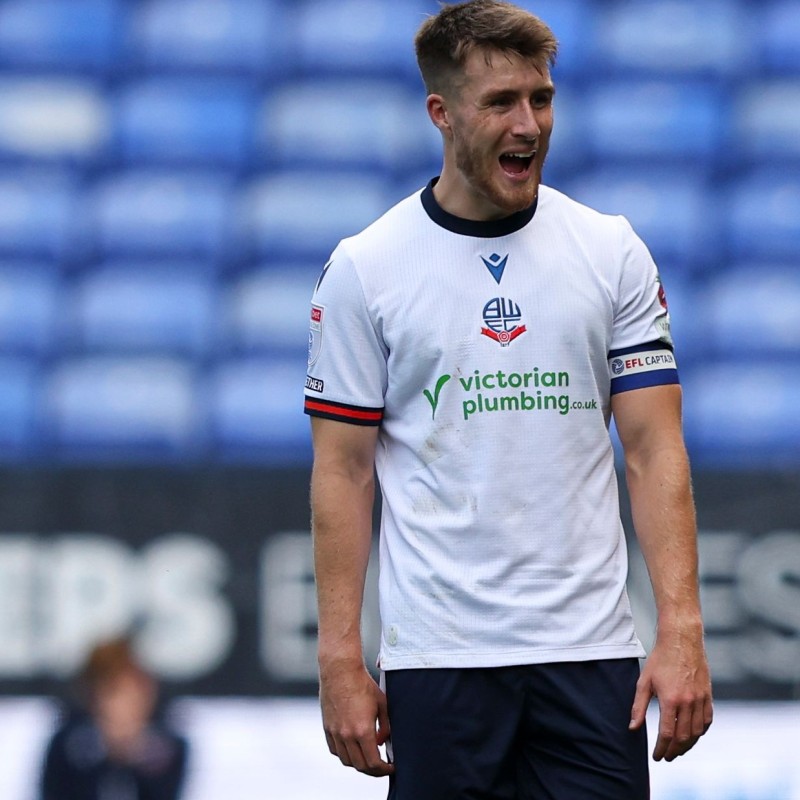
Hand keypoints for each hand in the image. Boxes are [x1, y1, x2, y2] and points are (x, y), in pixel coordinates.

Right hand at [319, 659, 393, 777]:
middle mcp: (347, 735)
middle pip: (360, 766)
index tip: (391, 767)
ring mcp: (335, 732)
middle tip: (382, 767)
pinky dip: (345, 754)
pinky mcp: (327, 727)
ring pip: (347, 760)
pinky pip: (335, 750)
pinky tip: (353, 749)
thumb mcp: (382, 704)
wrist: (340, 670)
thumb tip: (382, 742)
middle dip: (374, 771)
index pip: (374, 763)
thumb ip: (385, 727)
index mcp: (363, 730)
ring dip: (359, 764)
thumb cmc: (362, 684)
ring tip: (368, 758)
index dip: (384, 770)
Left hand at [629, 628, 712, 761]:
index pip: (666, 734)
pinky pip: (707, 721)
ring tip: (678, 750)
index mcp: (670, 700)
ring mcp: (700, 699)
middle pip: (683, 737)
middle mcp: (688, 702)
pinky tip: (693, 735)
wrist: (681, 641)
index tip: (657, 757)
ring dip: (687, 745)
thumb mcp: (644, 681)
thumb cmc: (660, 660)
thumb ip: (638, 707)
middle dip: (674, 751)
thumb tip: (632, 727)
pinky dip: (700, 732)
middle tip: (667, 757)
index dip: (661, 748)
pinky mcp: (708, 695)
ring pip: (697, 732)